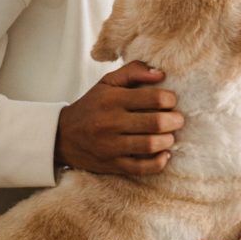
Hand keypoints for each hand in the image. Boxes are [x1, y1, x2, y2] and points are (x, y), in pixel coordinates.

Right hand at [55, 61, 182, 175]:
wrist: (62, 136)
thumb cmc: (92, 105)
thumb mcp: (107, 82)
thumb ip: (133, 71)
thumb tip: (161, 74)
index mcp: (112, 99)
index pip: (153, 98)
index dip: (170, 99)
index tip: (171, 101)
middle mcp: (111, 122)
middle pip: (156, 123)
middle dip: (175, 120)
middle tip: (178, 119)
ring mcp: (111, 146)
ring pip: (151, 145)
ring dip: (168, 140)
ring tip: (170, 135)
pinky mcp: (112, 165)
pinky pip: (141, 168)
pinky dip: (159, 162)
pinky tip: (165, 154)